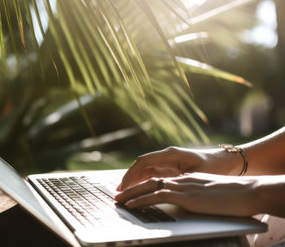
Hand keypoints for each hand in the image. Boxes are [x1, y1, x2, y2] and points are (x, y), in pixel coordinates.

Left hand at [114, 173, 258, 216]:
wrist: (247, 192)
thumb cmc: (233, 195)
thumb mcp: (209, 193)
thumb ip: (195, 195)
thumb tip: (187, 202)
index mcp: (186, 178)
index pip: (158, 178)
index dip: (143, 183)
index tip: (131, 190)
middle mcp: (180, 179)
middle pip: (148, 179)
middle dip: (130, 186)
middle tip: (117, 194)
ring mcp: (181, 186)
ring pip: (148, 186)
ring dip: (130, 193)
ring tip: (118, 200)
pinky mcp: (184, 195)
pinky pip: (156, 196)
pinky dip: (141, 200)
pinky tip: (131, 205)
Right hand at [117, 146, 243, 190]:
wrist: (228, 162)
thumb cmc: (215, 167)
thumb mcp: (197, 176)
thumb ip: (179, 181)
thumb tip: (162, 189)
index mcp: (171, 155)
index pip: (143, 162)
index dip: (131, 174)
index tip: (124, 186)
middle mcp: (166, 156)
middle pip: (141, 166)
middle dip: (129, 179)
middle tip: (119, 193)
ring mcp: (168, 161)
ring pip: (145, 170)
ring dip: (134, 180)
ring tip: (124, 192)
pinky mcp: (171, 168)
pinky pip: (152, 174)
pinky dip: (143, 181)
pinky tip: (138, 190)